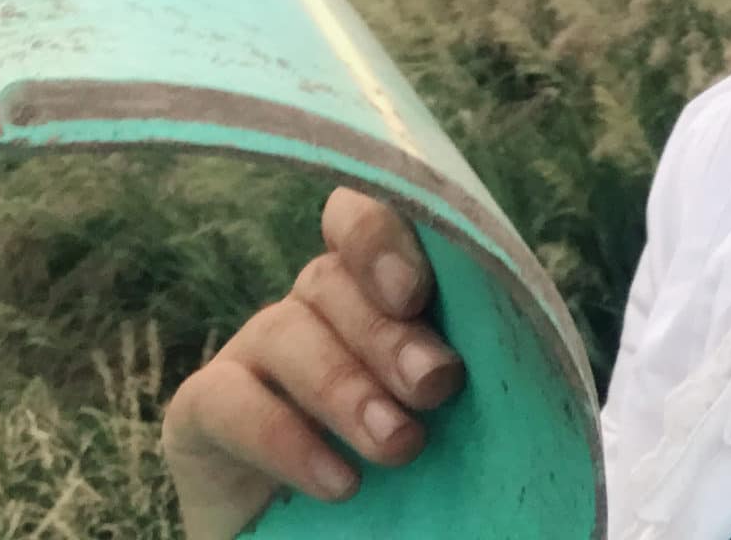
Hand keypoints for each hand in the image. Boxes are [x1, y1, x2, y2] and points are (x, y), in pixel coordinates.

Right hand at [162, 188, 468, 539]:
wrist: (313, 537)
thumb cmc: (408, 475)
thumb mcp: (449, 419)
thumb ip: (462, 373)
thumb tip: (529, 366)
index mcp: (371, 294)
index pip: (364, 222)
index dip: (382, 237)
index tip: (416, 293)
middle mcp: (309, 310)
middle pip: (331, 280)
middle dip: (388, 331)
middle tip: (435, 385)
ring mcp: (251, 355)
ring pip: (286, 332)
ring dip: (345, 387)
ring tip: (397, 445)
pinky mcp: (200, 412)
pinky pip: (228, 401)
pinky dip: (284, 438)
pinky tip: (337, 481)